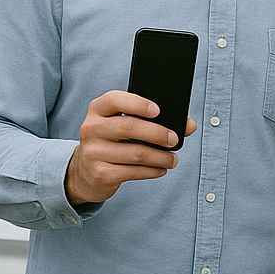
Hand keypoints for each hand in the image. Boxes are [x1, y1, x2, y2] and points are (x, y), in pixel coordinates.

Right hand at [65, 90, 197, 205]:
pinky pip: (132, 172)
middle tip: (174, 140)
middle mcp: (91, 128)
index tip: (158, 111)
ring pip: (135, 153)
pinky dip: (152, 171)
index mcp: (98, 109)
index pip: (115, 100)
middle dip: (157, 133)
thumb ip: (155, 120)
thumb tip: (189, 125)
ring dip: (160, 157)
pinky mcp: (99, 173)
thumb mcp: (126, 125)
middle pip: (129, 127)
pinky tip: (160, 169)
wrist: (85, 171)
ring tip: (173, 159)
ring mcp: (93, 152)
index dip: (138, 104)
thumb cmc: (114, 142)